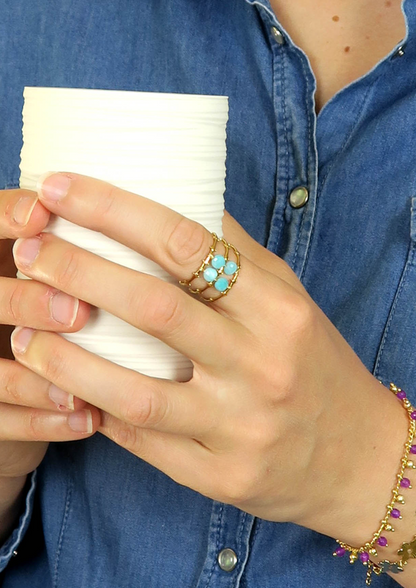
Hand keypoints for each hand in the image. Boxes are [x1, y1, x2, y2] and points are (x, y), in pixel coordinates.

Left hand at [10, 172, 407, 545]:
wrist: (357, 455)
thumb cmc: (316, 365)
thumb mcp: (289, 300)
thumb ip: (235, 253)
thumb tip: (175, 198)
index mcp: (278, 310)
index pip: (187, 244)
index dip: (114, 211)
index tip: (61, 189)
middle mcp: (261, 365)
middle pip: (153, 308)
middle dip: (77, 271)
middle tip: (30, 253)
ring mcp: (240, 426)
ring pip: (136, 389)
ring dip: (66, 359)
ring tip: (24, 333)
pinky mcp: (222, 475)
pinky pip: (145, 441)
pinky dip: (98, 410)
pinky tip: (65, 390)